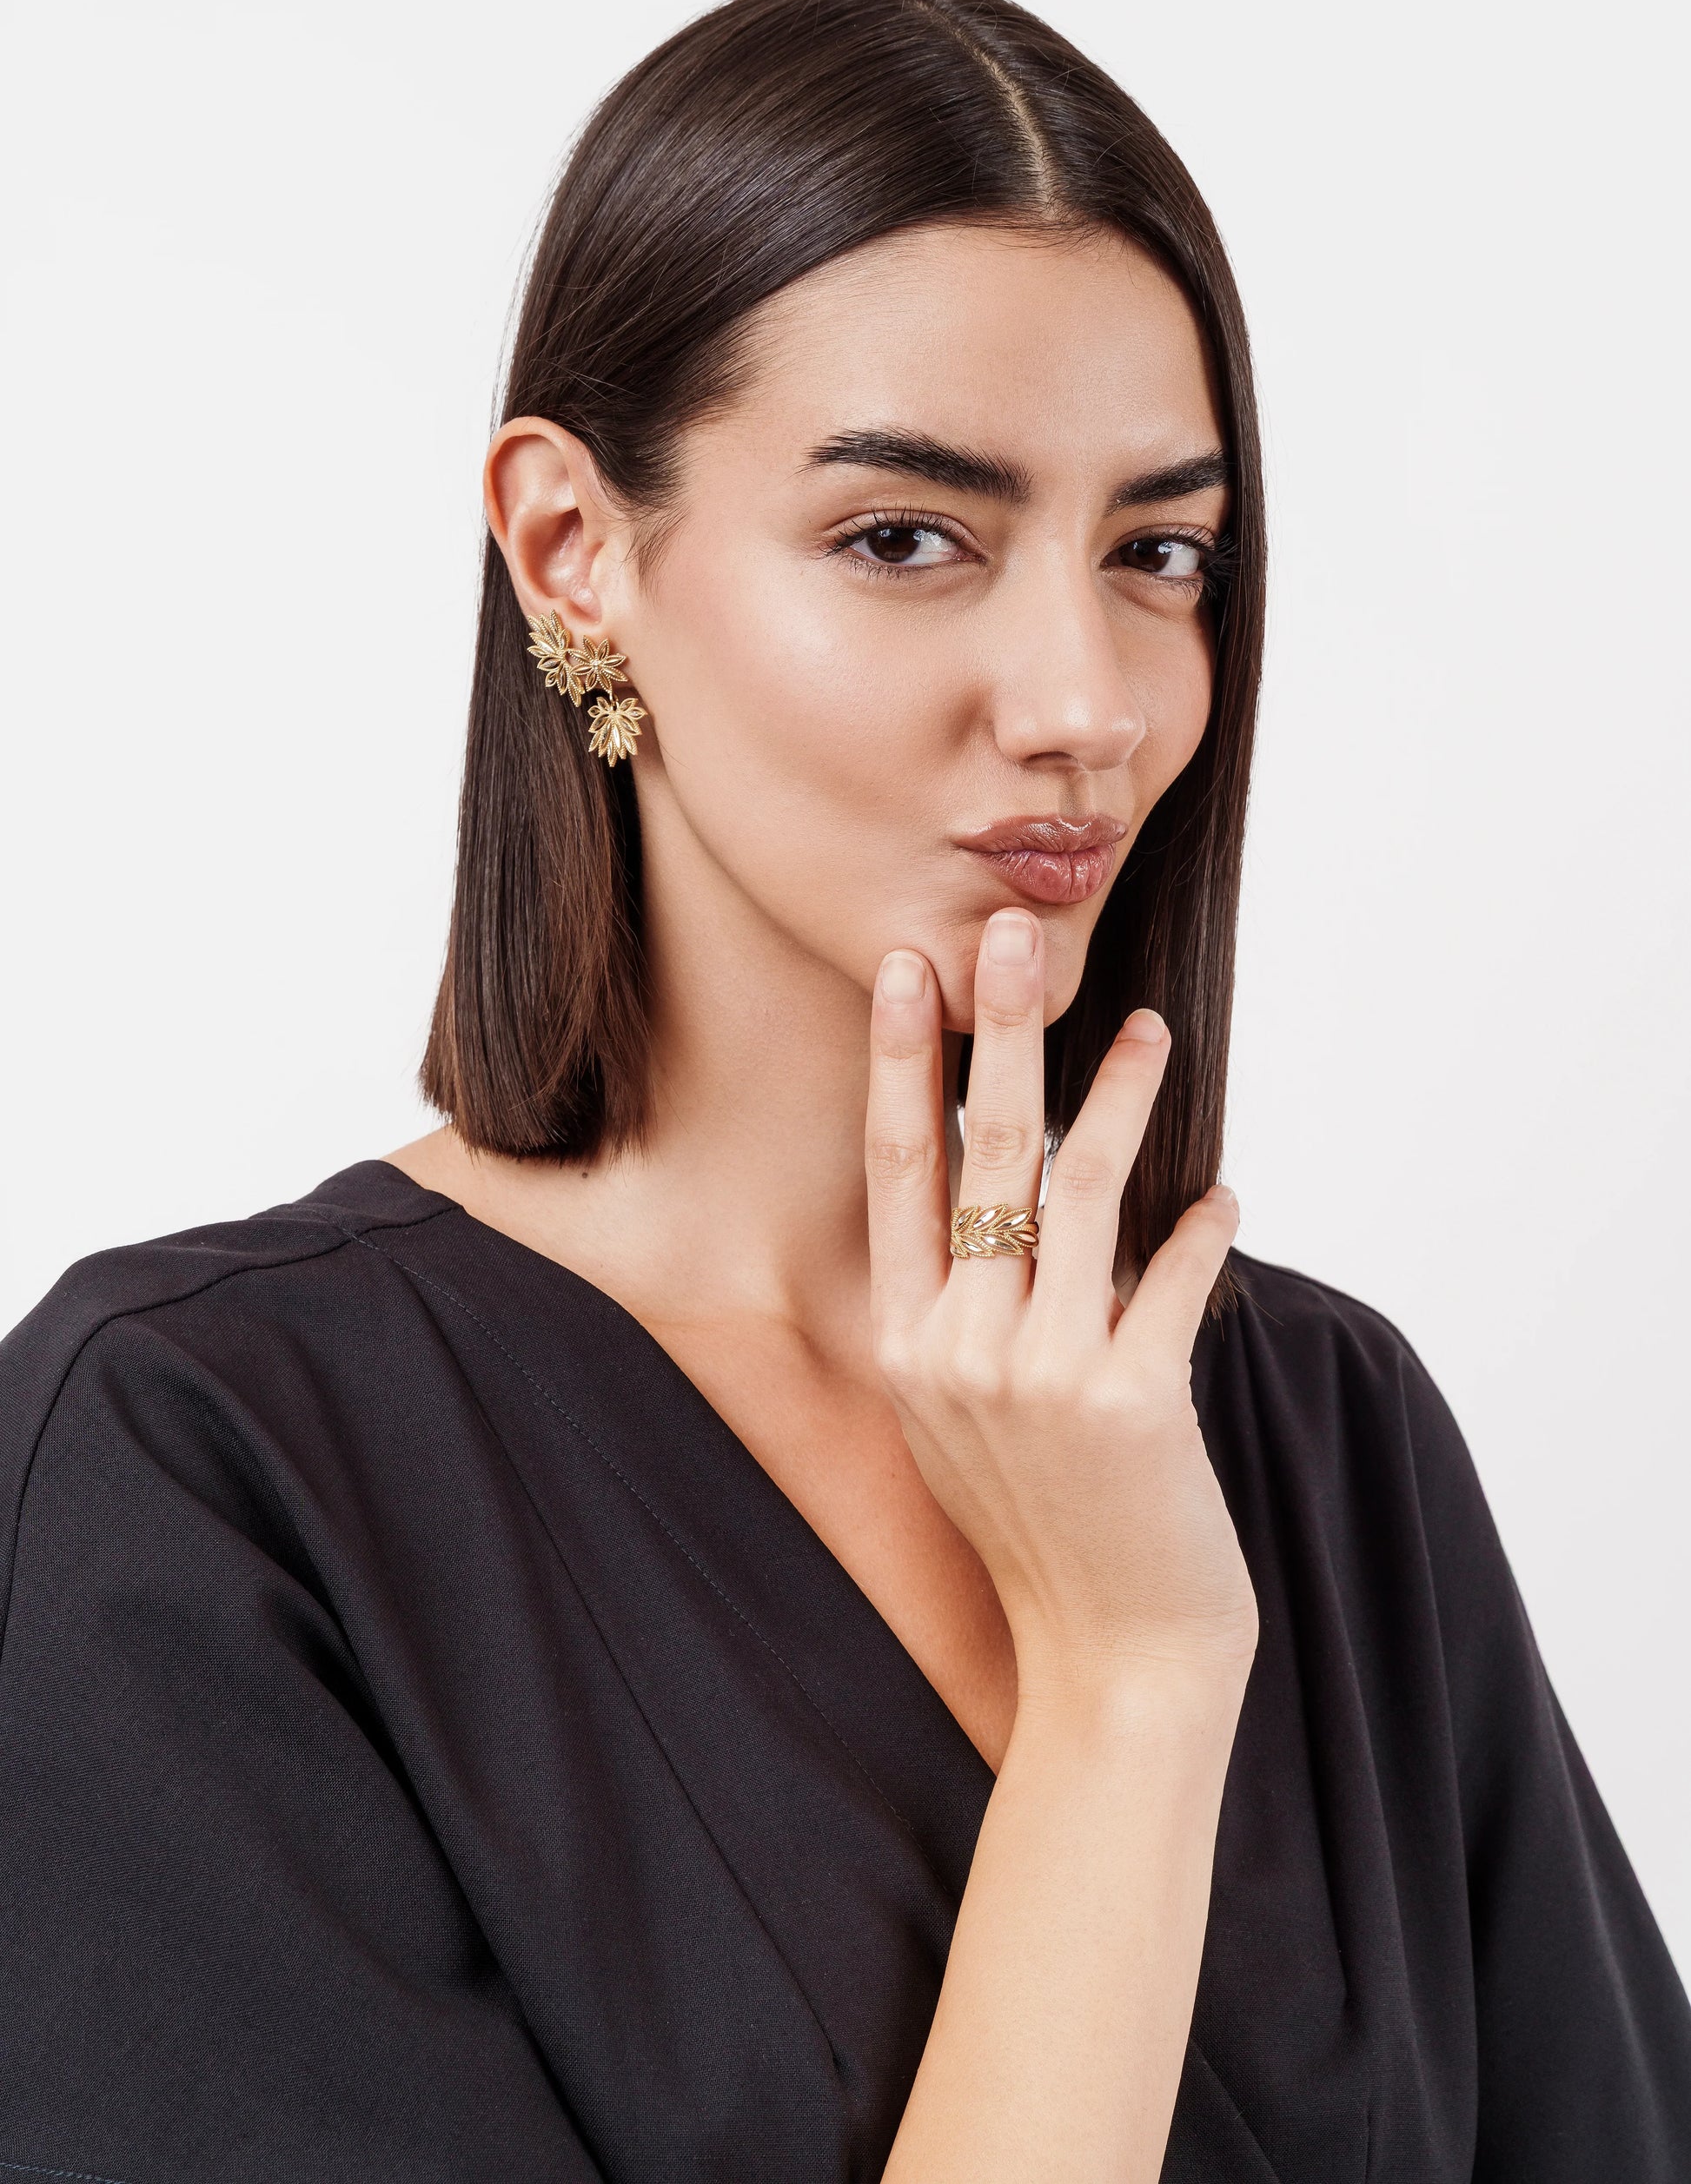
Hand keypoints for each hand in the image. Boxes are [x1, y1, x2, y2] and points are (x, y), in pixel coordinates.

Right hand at [865, 909, 1257, 1705]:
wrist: (1107, 1658)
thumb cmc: (1037, 1528)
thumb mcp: (956, 1418)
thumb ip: (961, 1312)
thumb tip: (995, 1192)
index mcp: (905, 1344)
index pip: (896, 1171)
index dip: (901, 1064)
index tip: (907, 973)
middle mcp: (958, 1350)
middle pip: (983, 1152)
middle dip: (998, 1030)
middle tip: (1010, 934)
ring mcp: (1041, 1376)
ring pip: (1083, 1190)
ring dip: (1123, 1096)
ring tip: (1153, 1029)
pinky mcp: (1132, 1403)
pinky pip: (1174, 1275)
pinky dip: (1202, 1225)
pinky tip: (1221, 1188)